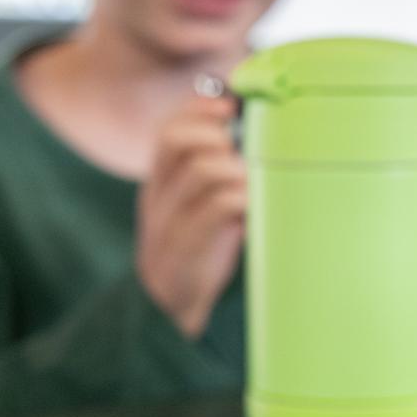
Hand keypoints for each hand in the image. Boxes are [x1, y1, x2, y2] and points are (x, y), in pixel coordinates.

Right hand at [137, 94, 245, 338]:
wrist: (168, 311)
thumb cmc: (197, 253)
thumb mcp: (197, 210)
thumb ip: (216, 179)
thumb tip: (259, 145)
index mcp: (159, 184)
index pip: (167, 131)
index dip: (196, 110)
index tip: (228, 105)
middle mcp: (158, 197)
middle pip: (178, 142)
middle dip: (215, 136)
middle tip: (239, 153)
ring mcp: (169, 223)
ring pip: (202, 172)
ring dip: (237, 170)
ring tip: (252, 185)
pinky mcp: (187, 249)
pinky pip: (217, 208)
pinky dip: (242, 200)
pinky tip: (254, 212)